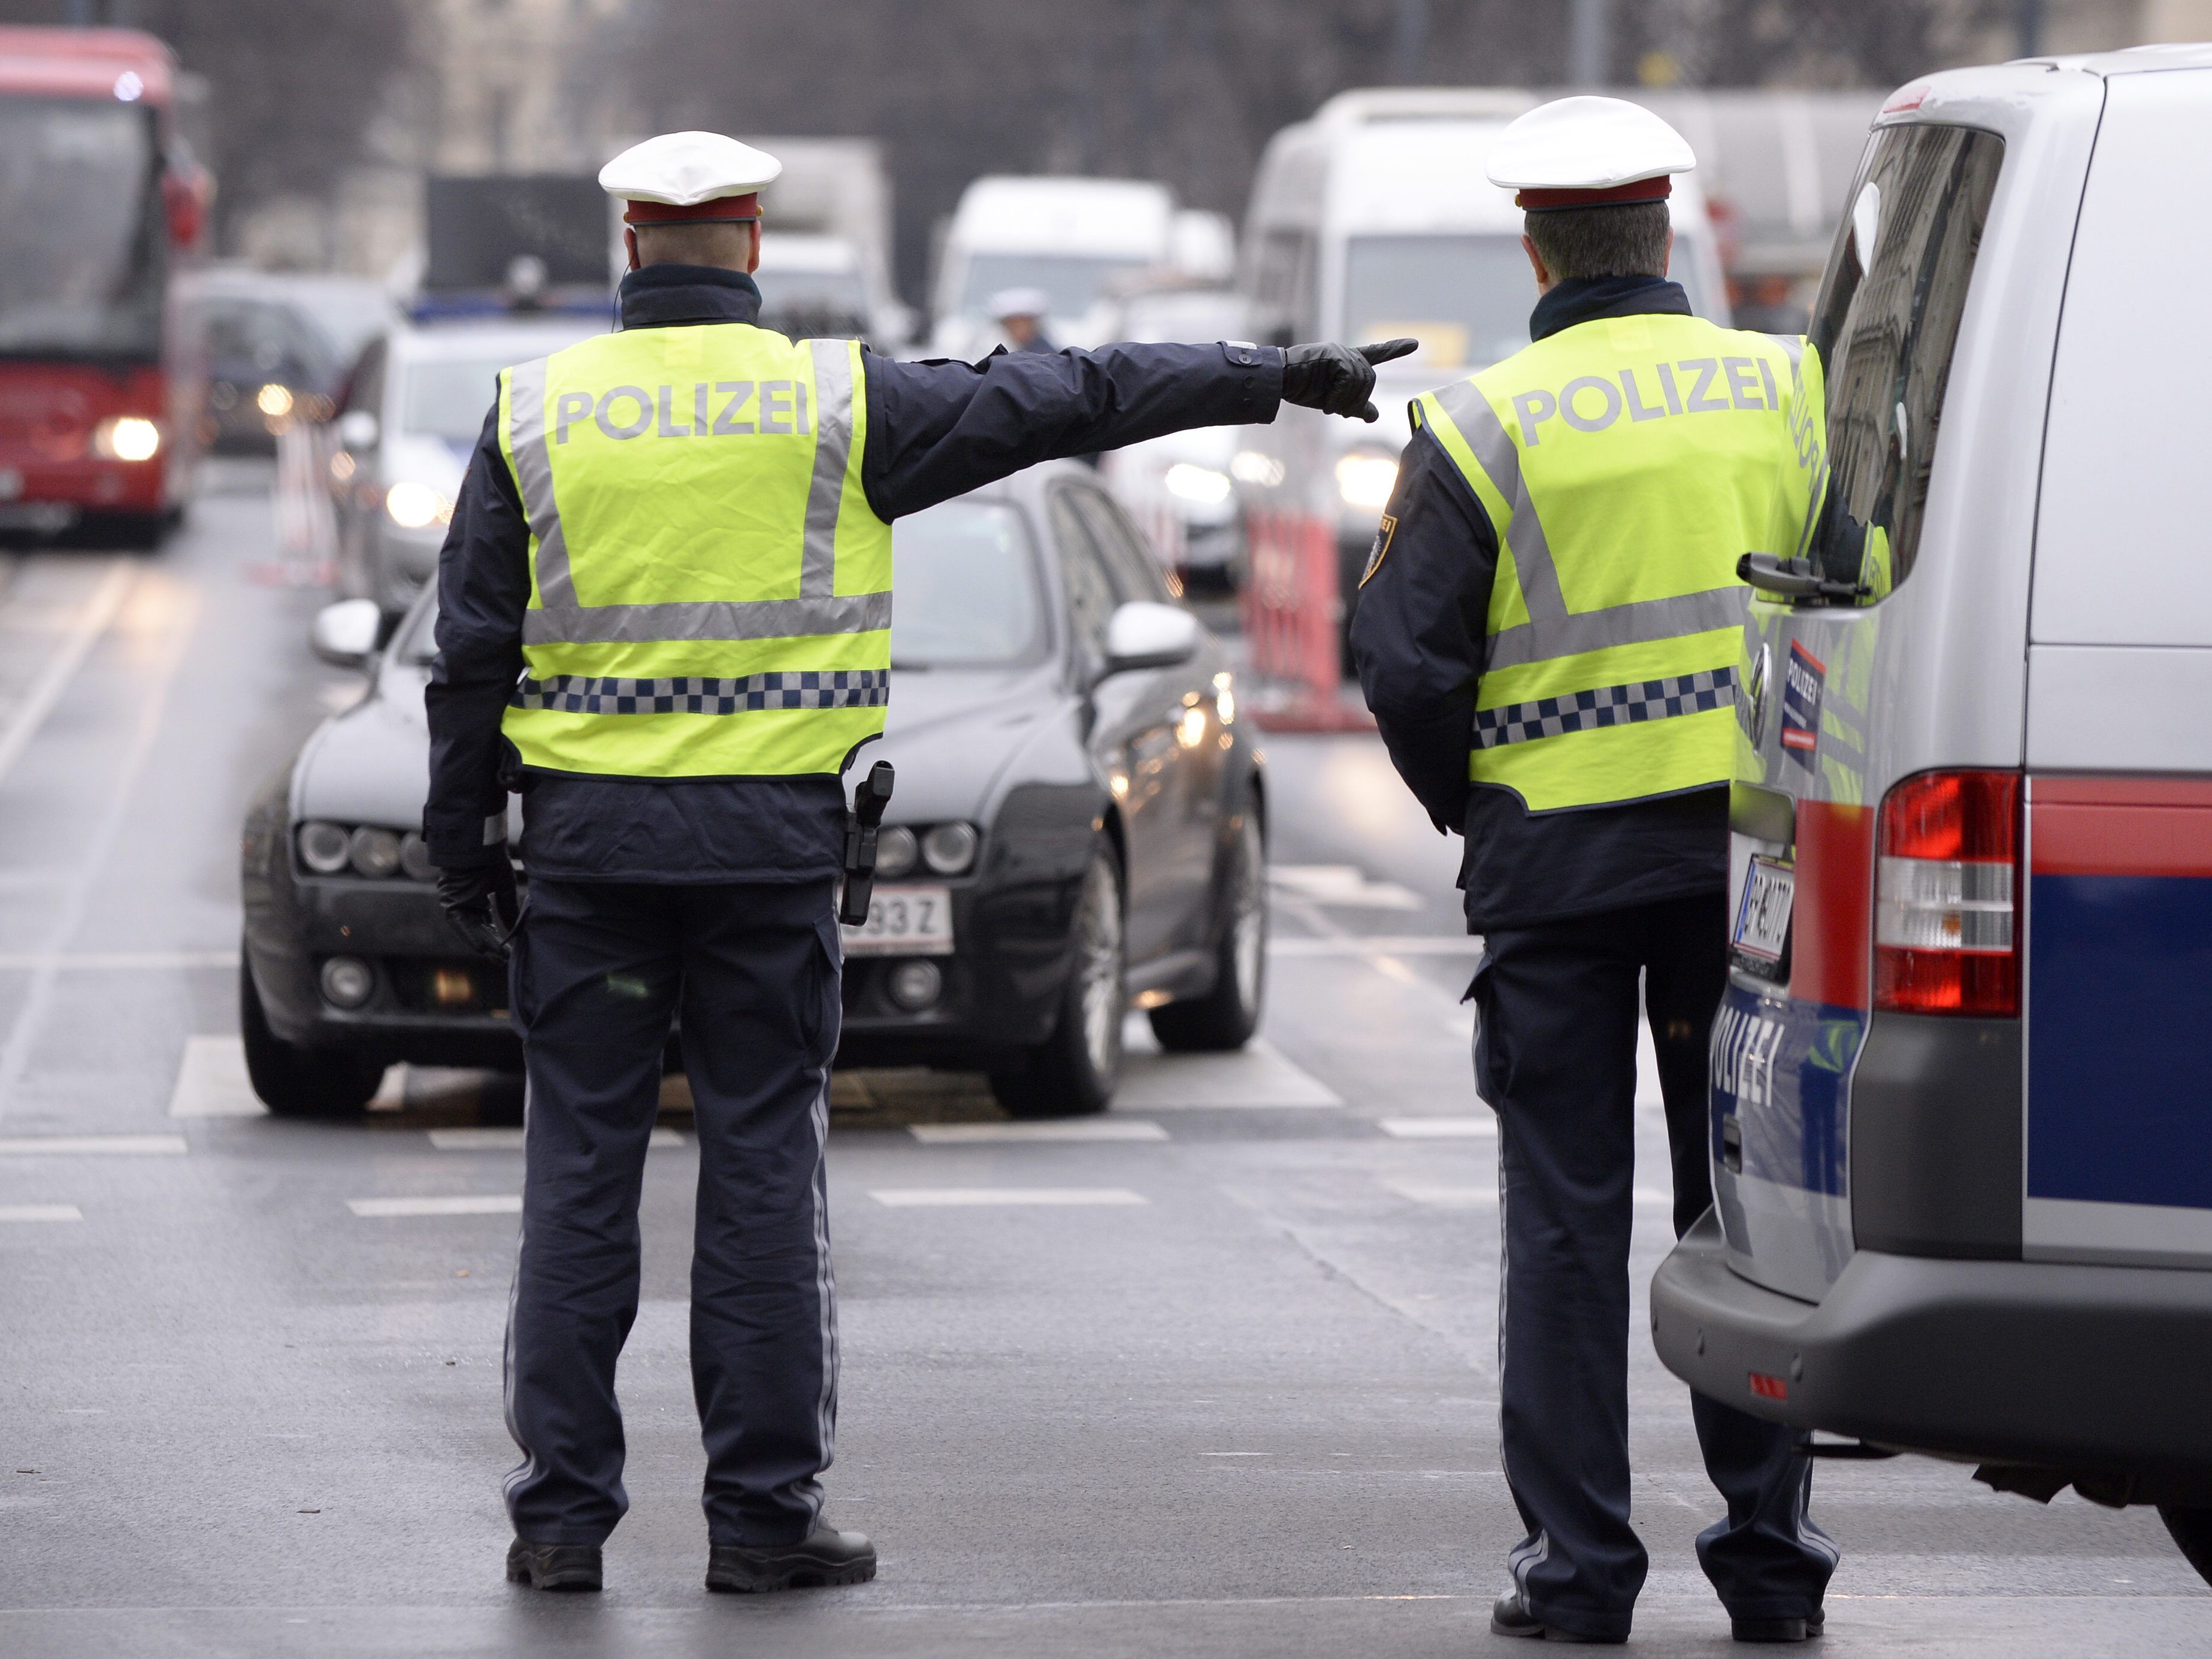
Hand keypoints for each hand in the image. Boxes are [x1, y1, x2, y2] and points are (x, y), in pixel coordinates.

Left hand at [436, 857, 520, 960]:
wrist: (477, 843)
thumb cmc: (491, 860)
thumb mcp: (504, 888)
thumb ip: (508, 910)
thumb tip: (514, 932)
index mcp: (477, 902)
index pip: (488, 928)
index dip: (499, 941)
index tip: (511, 953)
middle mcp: (465, 906)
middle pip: (479, 933)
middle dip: (492, 948)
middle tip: (506, 962)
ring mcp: (456, 906)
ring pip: (471, 931)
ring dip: (484, 946)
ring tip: (498, 959)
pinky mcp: (450, 904)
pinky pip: (462, 925)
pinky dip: (472, 936)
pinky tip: (482, 947)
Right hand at [1279, 338, 1419, 421]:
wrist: (1280, 380)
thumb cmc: (1303, 388)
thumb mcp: (1333, 400)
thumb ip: (1355, 405)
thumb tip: (1374, 417)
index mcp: (1349, 360)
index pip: (1378, 353)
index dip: (1396, 349)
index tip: (1415, 344)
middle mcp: (1348, 353)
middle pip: (1370, 379)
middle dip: (1356, 400)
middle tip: (1336, 410)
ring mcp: (1341, 353)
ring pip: (1360, 382)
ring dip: (1345, 402)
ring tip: (1328, 407)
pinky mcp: (1334, 356)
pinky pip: (1348, 381)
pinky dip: (1338, 397)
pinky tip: (1326, 403)